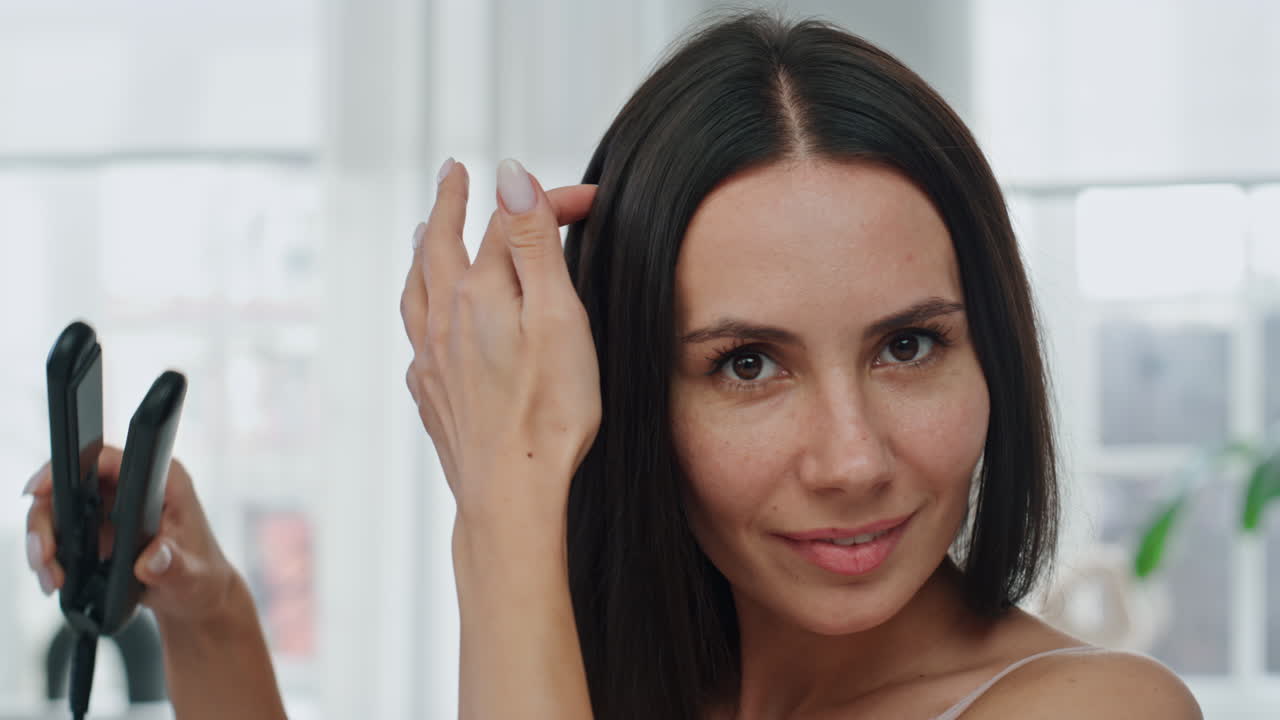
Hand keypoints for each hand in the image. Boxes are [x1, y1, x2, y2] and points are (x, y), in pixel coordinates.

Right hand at [23, 446, 240, 626]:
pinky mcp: (101, 526)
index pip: (106, 458)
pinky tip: (57, 576)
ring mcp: (115, 505)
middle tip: (44, 557)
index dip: (66, 470)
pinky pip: (62, 532)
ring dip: (45, 543)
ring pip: (60, 510)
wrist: (195, 595)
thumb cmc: (201, 575)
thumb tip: (150, 560)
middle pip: (71, 485)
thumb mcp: (191, 573)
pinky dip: (52, 555)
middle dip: (46, 521)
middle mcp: (136, 485)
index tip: (39, 492)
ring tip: (52, 577)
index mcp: (163, 480)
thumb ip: (173, 565)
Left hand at [400, 158, 598, 522]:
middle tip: (453, 173)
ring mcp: (432, 356)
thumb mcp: (556, 314)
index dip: (548, 201)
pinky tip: (427, 318)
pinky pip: (415, 336)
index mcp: (480, 291)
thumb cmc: (549, 410)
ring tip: (425, 230)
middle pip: (444, 244)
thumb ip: (532, 241)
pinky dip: (420, 309)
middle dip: (452, 203)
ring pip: (418, 287)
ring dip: (424, 250)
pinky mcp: (431, 392)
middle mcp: (446, 316)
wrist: (511, 490)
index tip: (587, 199)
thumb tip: (509, 175)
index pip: (509, 223)